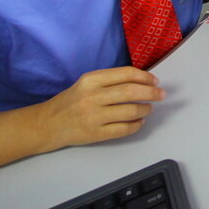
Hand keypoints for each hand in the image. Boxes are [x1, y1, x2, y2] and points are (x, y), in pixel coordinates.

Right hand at [35, 67, 164, 150]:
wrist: (48, 124)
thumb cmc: (71, 101)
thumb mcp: (87, 83)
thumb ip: (110, 80)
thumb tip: (142, 81)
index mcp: (91, 80)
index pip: (126, 74)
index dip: (145, 77)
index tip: (155, 81)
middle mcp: (93, 96)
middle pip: (131, 92)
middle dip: (151, 93)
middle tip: (161, 94)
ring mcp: (94, 116)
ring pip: (130, 111)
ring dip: (145, 109)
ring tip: (148, 108)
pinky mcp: (95, 134)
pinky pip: (124, 129)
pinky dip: (136, 125)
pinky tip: (139, 121)